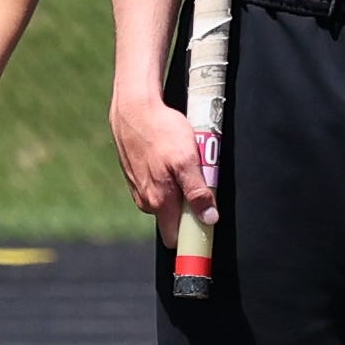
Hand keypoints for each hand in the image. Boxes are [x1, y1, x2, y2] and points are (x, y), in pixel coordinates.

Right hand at [109, 77, 211, 247]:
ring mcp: (137, 186)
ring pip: (164, 197)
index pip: (175, 237)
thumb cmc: (161, 130)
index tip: (204, 225)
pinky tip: (169, 153)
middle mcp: (145, 199)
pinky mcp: (134, 172)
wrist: (134, 106)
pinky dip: (165, 173)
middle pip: (173, 216)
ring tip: (184, 161)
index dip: (191, 235)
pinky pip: (156, 182)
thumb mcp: (187, 160)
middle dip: (187, 204)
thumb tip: (209, 218)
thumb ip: (197, 192)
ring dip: (177, 185)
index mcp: (159, 202)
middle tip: (199, 179)